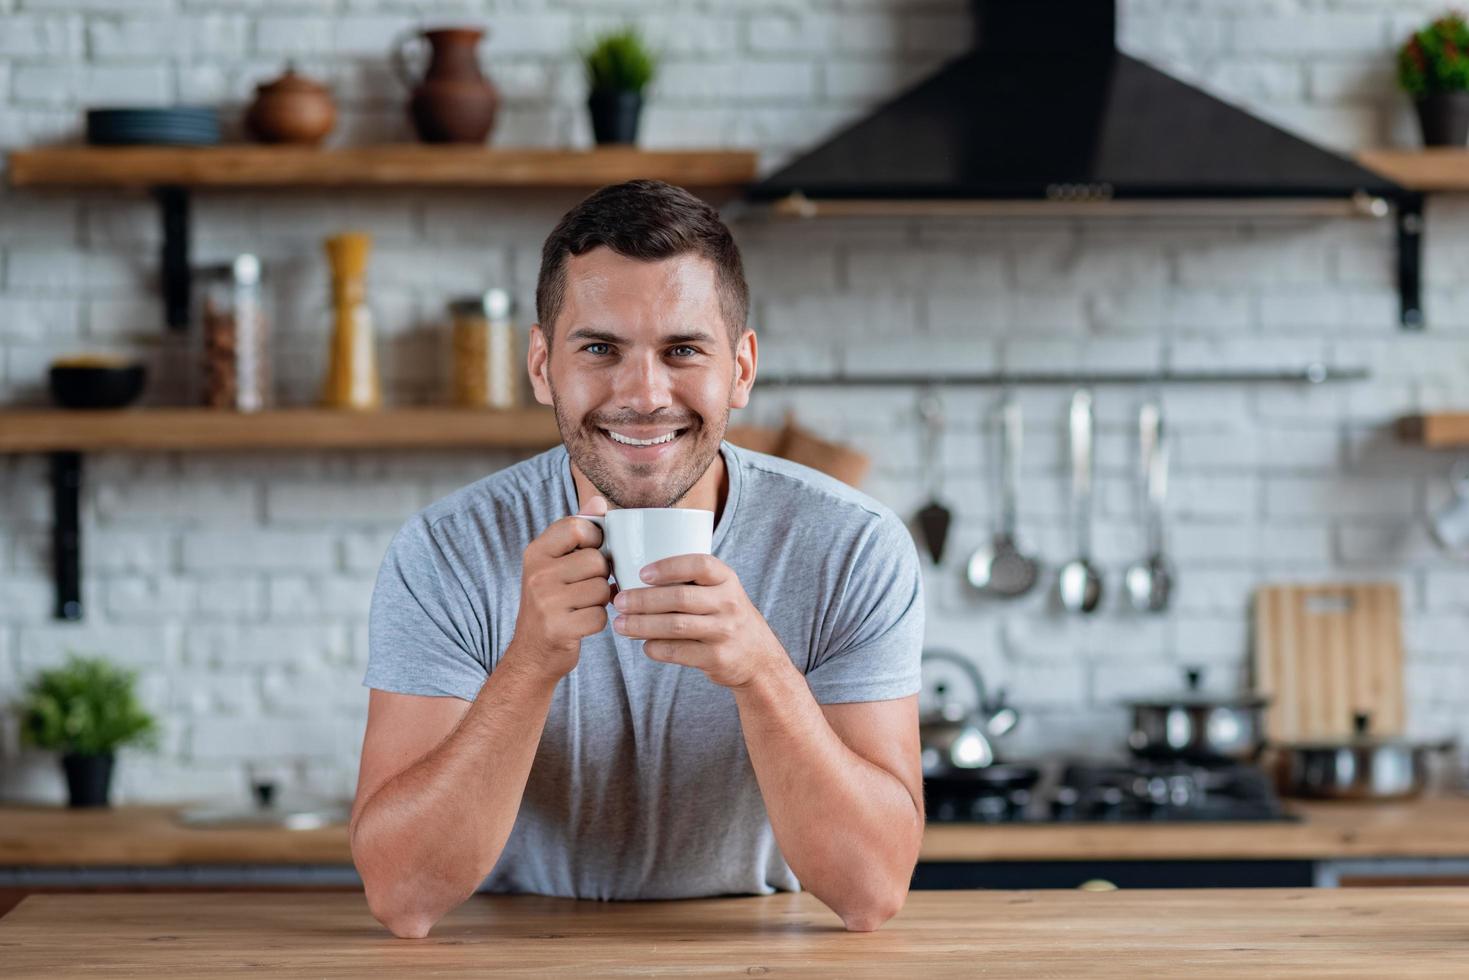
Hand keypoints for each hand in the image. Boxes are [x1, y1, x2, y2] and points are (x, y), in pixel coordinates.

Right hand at [506, 495, 611, 681]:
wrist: (531, 654)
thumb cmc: (551, 602)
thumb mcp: (555, 563)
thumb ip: (577, 531)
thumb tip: (600, 501)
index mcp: (536, 552)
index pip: (578, 527)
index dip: (595, 539)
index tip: (591, 553)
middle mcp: (536, 574)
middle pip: (597, 561)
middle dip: (601, 576)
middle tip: (587, 587)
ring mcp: (546, 602)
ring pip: (602, 589)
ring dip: (601, 600)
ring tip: (583, 605)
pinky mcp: (559, 629)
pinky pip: (600, 616)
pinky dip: (598, 622)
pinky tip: (582, 623)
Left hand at [610, 554, 784, 687]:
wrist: (758, 656)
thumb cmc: (724, 616)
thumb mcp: (719, 591)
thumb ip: (686, 582)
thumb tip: (625, 580)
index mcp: (727, 579)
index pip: (700, 564)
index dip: (669, 567)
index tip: (641, 573)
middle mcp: (729, 603)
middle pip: (680, 598)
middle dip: (644, 600)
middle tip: (619, 602)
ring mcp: (725, 632)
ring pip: (676, 626)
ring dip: (642, 626)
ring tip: (620, 625)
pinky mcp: (717, 658)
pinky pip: (679, 652)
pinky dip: (655, 648)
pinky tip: (644, 645)